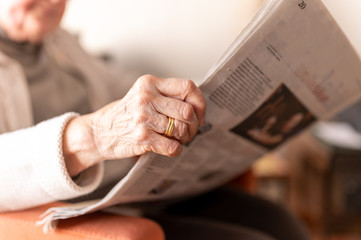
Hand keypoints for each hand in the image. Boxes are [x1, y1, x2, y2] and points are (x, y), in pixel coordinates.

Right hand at [63, 75, 205, 175]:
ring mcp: (143, 118)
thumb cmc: (127, 114)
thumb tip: (198, 107)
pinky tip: (169, 147)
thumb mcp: (143, 95)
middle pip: (187, 111)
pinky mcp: (141, 137)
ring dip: (185, 138)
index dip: (200, 103)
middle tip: (189, 132)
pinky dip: (176, 150)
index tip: (199, 114)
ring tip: (178, 139)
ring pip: (182, 130)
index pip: (188, 87)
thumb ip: (167, 95)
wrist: (100, 131)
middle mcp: (146, 97)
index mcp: (150, 83)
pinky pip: (172, 146)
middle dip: (194, 125)